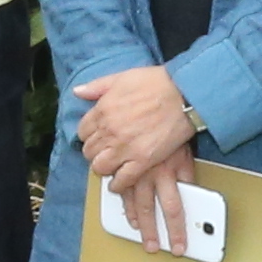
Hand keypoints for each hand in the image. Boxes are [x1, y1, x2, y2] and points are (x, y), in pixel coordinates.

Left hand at [70, 62, 199, 207]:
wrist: (183, 95)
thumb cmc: (156, 83)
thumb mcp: (122, 77)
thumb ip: (97, 86)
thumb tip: (78, 91)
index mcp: (102, 110)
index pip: (82, 131)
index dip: (89, 135)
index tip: (96, 137)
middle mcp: (109, 131)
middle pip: (89, 151)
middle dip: (95, 152)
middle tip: (104, 152)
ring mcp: (125, 147)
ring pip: (100, 167)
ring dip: (103, 167)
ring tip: (111, 165)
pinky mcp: (142, 161)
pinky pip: (122, 180)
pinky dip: (118, 184)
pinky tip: (119, 183)